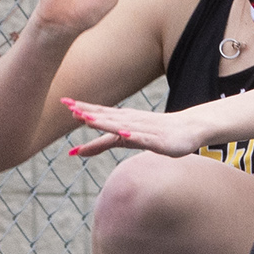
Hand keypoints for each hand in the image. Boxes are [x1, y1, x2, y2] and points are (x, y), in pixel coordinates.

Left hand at [62, 99, 208, 157]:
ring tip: (89, 118)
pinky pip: (144, 138)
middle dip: (89, 112)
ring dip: (106, 122)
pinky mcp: (159, 141)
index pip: (100, 113)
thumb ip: (100, 144)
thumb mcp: (123, 139)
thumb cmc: (154, 133)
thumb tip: (74, 151)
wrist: (189, 129)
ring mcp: (146, 130)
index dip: (82, 109)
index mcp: (122, 120)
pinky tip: (124, 133)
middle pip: (107, 116)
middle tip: (69, 105)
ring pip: (123, 125)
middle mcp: (132, 122)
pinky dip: (133, 135)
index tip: (64, 102)